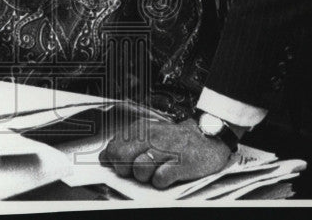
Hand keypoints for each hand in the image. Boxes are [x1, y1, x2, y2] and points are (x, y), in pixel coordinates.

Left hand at [99, 118, 232, 188]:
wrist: (207, 138)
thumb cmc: (175, 141)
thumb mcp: (148, 136)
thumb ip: (125, 145)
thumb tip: (104, 157)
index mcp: (141, 129)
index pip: (113, 147)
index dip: (116, 160)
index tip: (126, 163)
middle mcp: (152, 137)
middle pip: (122, 158)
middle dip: (127, 169)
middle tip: (140, 169)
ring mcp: (166, 150)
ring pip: (139, 170)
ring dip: (145, 176)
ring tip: (157, 170)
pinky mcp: (180, 164)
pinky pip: (159, 180)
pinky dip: (162, 181)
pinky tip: (169, 174)